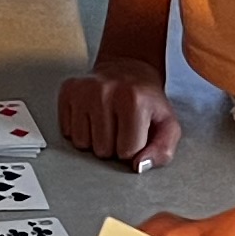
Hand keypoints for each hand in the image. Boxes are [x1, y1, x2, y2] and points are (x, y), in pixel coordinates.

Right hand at [59, 55, 180, 171]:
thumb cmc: (148, 102)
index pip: (127, 153)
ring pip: (82, 144)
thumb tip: (138, 166)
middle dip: (113, 145)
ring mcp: (83, 90)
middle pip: (102, 150)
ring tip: (106, 121)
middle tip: (120, 126)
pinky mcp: (68, 91)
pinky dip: (80, 130)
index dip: (133, 148)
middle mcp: (106, 91)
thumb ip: (162, 151)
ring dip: (95, 140)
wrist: (129, 69)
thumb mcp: (167, 126)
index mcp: (134, 100)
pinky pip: (67, 132)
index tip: (136, 132)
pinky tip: (92, 116)